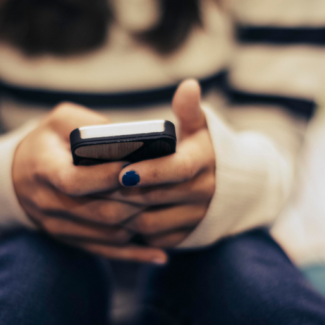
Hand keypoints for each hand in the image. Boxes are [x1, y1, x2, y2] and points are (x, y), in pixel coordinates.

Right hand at [13, 103, 167, 263]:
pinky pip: (105, 252)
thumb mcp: (59, 121)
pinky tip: (159, 254)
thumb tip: (129, 139)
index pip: (75, 181)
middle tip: (166, 191)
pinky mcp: (71, 240)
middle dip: (135, 202)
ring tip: (167, 213)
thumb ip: (89, 124)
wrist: (16, 177)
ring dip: (139, 225)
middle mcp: (49, 203)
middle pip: (100, 211)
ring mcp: (59, 227)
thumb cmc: (46, 143)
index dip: (107, 177)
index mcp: (44, 170)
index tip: (135, 167)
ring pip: (107, 234)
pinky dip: (134, 255)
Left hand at [103, 79, 214, 247]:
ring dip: (122, 214)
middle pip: (156, 198)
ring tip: (98, 201)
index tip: (124, 170)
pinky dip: (132, 231)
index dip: (150, 171)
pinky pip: (153, 238)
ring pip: (150, 223)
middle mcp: (204, 193)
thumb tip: (188, 86)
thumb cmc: (203, 149)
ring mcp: (194, 218)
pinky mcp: (185, 237)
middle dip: (123, 193)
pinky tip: (112, 217)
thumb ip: (190, 109)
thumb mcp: (201, 127)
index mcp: (205, 162)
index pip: (176, 169)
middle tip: (93, 186)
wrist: (231, 187)